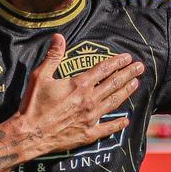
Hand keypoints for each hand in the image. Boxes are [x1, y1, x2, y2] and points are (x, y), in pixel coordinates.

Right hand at [11, 34, 143, 158]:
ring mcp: (90, 118)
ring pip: (114, 102)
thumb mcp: (40, 76)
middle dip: (128, 74)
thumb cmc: (33, 104)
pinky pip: (107, 128)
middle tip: (140, 67)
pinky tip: (126, 120)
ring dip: (126, 92)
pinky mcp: (88, 134)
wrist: (29, 134)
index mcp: (79, 84)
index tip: (127, 57)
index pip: (103, 69)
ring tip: (136, 84)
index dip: (116, 62)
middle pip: (113, 83)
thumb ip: (53, 56)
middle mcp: (89, 100)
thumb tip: (59, 36)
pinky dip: (118, 123)